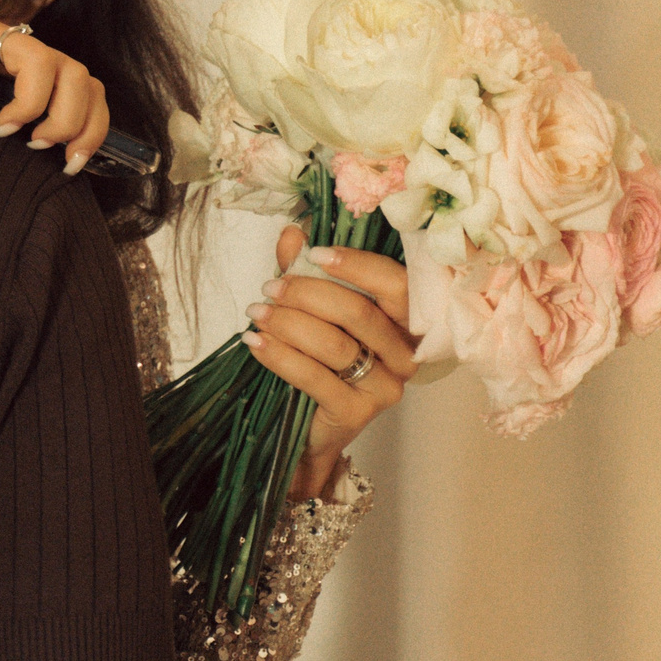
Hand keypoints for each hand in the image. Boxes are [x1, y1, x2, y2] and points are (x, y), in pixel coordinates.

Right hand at [0, 0, 108, 172]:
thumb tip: (2, 153)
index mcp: (15, 55)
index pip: (84, 83)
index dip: (93, 124)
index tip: (74, 164)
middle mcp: (6, 39)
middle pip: (78, 74)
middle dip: (71, 122)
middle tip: (39, 149)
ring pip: (43, 62)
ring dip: (33, 106)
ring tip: (4, 131)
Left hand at [242, 224, 414, 502]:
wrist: (311, 427)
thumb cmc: (319, 360)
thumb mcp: (311, 309)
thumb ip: (305, 271)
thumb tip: (292, 233)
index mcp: (405, 321)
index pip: (397, 284)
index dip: (357, 265)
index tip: (312, 253)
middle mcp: (405, 354)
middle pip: (361, 313)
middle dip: (308, 294)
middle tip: (269, 287)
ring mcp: (387, 386)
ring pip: (336, 345)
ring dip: (289, 323)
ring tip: (255, 312)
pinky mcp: (359, 412)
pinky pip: (316, 377)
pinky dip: (279, 355)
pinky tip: (254, 341)